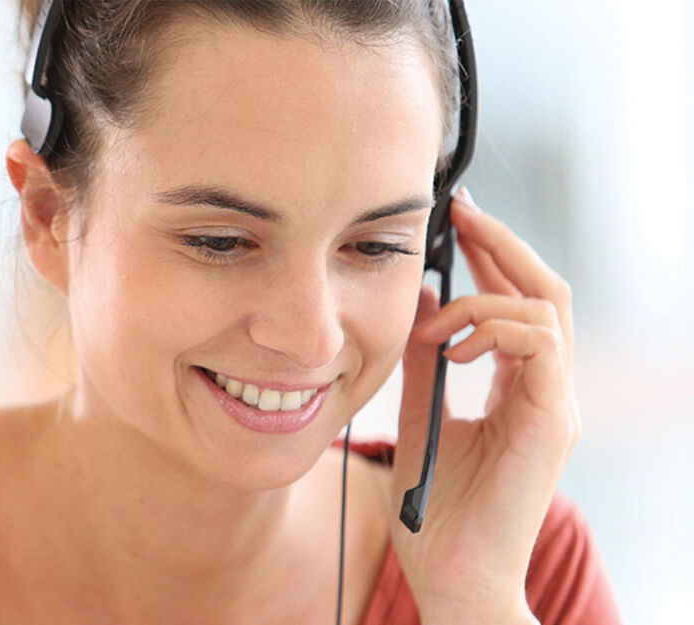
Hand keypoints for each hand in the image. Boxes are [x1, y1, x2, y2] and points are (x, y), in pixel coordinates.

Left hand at [389, 188, 578, 619]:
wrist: (452, 575)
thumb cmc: (435, 512)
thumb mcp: (416, 418)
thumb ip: (421, 364)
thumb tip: (420, 301)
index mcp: (516, 388)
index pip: (516, 303)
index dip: (490, 256)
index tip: (454, 219)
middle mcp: (544, 391)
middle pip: (543, 293)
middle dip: (501, 245)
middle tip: (460, 212)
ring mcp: (554, 406)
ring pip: (546, 311)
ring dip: (485, 296)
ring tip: (437, 322)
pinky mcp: (551, 423)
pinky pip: (540, 346)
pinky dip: (493, 330)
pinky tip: (452, 349)